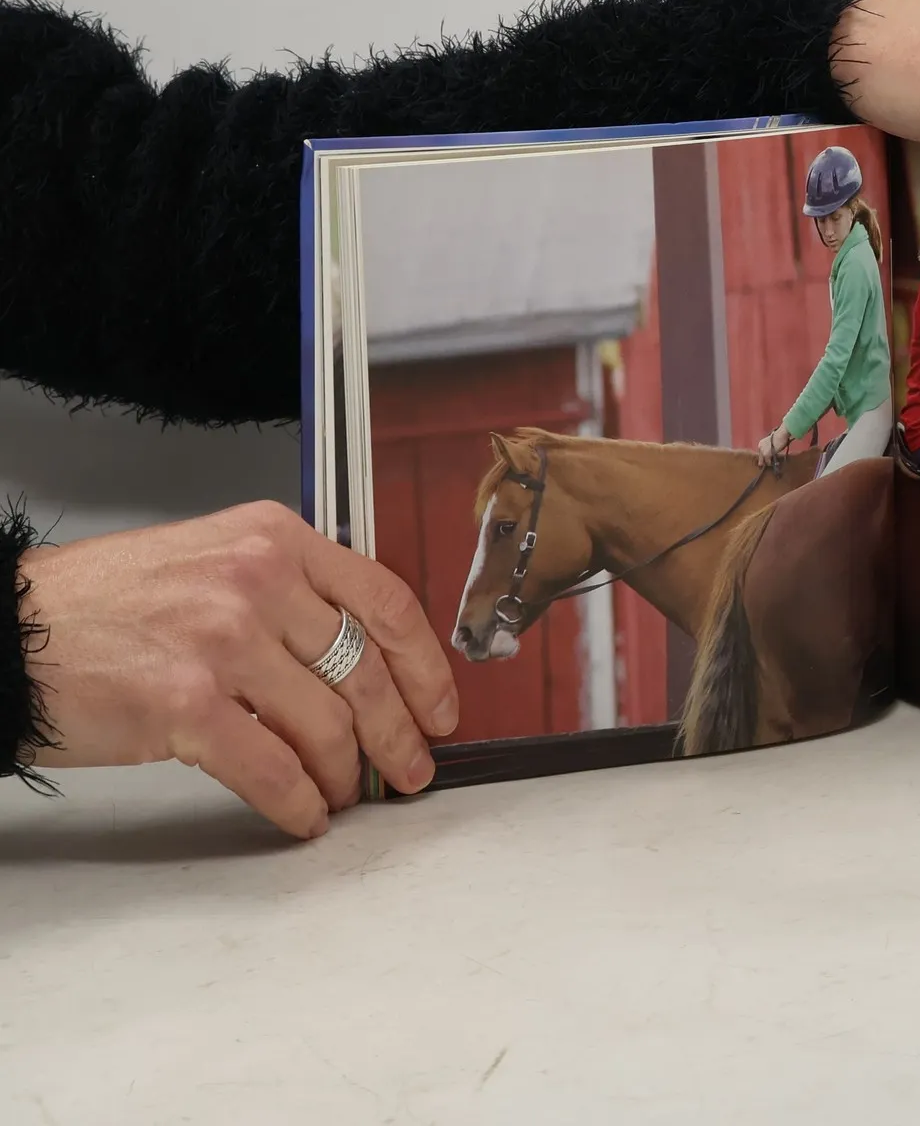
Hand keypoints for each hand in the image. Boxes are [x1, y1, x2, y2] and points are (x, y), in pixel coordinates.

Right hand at [20, 501, 458, 839]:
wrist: (16, 631)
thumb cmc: (109, 602)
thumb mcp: (216, 562)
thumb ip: (290, 594)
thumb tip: (360, 660)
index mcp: (277, 539)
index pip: (386, 602)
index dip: (427, 665)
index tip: (441, 706)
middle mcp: (258, 580)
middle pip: (366, 669)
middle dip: (401, 732)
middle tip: (411, 768)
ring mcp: (222, 640)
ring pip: (327, 723)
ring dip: (348, 773)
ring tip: (347, 794)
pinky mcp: (183, 703)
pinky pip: (271, 766)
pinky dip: (299, 801)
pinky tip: (304, 815)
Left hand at [755, 427, 791, 465]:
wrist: (781, 434)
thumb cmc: (780, 436)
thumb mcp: (772, 442)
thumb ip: (770, 448)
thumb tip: (772, 454)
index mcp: (761, 444)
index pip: (761, 453)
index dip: (765, 457)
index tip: (770, 459)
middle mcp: (760, 447)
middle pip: (760, 459)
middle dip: (765, 462)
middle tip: (771, 463)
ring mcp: (762, 451)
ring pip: (764, 462)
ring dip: (769, 463)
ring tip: (775, 463)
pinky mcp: (766, 455)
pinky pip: (768, 462)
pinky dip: (772, 464)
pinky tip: (776, 463)